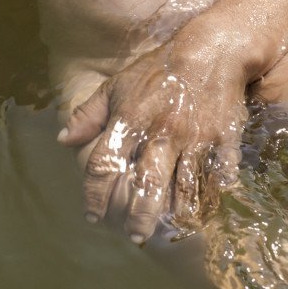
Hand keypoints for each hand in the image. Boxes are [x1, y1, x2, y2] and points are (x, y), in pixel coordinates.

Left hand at [59, 39, 247, 241]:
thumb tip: (64, 140)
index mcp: (131, 120)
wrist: (212, 51)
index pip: (105, 164)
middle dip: (138, 217)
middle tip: (134, 237)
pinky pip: (218, 176)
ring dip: (174, 214)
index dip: (95, 195)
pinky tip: (203, 211)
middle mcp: (161, 133)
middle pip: (146, 184)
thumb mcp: (117, 85)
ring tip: (166, 232)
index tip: (92, 217)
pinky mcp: (223, 140)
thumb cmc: (158, 70)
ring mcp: (195, 139)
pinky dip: (211, 196)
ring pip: (183, 187)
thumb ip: (88, 115)